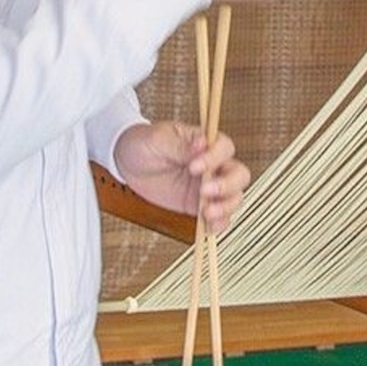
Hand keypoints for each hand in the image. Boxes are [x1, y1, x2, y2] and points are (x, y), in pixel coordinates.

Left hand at [114, 121, 249, 234]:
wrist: (127, 162)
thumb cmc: (144, 143)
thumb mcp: (158, 139)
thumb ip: (180, 145)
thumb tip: (201, 144)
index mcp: (205, 143)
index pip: (224, 148)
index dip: (215, 158)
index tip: (194, 167)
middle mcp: (213, 165)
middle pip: (239, 175)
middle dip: (227, 185)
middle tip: (204, 191)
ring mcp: (208, 187)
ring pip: (234, 197)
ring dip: (225, 207)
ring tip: (206, 212)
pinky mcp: (198, 206)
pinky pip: (219, 217)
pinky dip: (219, 224)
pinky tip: (209, 226)